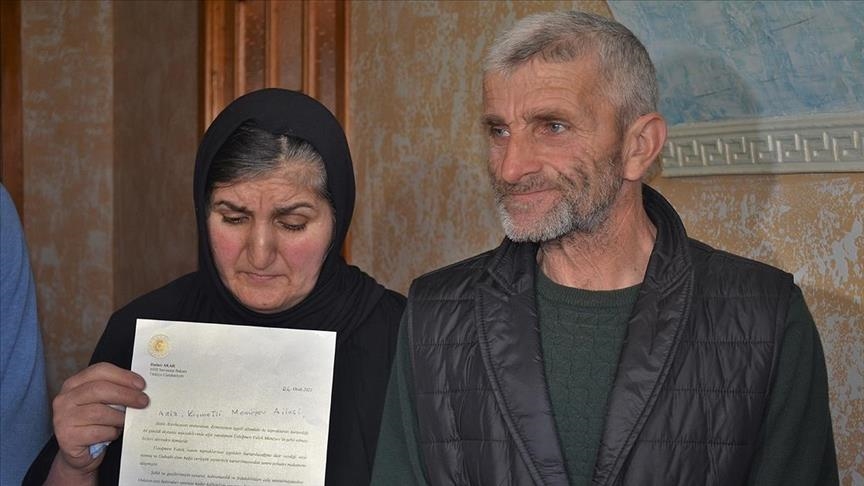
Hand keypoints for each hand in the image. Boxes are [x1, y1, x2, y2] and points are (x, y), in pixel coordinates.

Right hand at [48, 362, 148, 479]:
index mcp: (74, 384)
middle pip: (99, 389)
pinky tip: (114, 433)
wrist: (80, 453)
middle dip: (126, 394)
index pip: (99, 370)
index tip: (141, 384)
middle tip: (144, 401)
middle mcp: (65, 399)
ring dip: (119, 417)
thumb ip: (115, 392)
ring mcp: (63, 418)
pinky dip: (111, 433)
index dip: (123, 376)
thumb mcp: (102, 403)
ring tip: (128, 421)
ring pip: (99, 412)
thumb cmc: (95, 424)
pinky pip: (97, 432)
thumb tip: (141, 389)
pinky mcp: (67, 438)